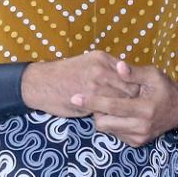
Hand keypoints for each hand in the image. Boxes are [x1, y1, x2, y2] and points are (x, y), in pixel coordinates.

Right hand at [21, 51, 139, 117]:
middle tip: (135, 110)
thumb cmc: (64, 74)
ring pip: (121, 100)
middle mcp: (101, 69)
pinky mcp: (88, 99)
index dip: (135, 86)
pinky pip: (108, 110)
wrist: (40, 83)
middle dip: (133, 100)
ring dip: (123, 110)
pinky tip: (110, 119)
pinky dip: (111, 116)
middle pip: (130, 87)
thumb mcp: (86, 62)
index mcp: (102, 57)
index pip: (130, 73)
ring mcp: (95, 84)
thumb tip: (126, 78)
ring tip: (124, 116)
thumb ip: (106, 68)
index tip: (138, 96)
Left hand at [72, 61, 177, 146]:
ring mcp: (139, 137)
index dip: (92, 101)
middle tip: (90, 96)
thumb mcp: (153, 75)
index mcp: (145, 108)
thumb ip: (134, 72)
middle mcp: (141, 126)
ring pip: (107, 129)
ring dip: (101, 116)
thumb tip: (118, 66)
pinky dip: (110, 122)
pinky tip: (116, 112)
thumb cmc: (164, 88)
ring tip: (106, 102)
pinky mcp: (136, 143)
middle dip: (94, 110)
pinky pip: (114, 133)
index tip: (74, 97)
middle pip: (104, 122)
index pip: (113, 106)